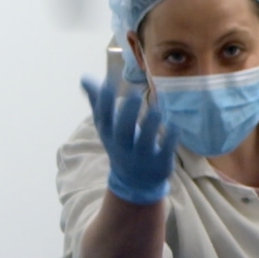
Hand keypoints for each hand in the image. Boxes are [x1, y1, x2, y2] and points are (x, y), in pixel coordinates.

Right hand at [83, 75, 176, 204]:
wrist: (134, 180)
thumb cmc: (120, 142)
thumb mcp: (106, 125)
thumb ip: (97, 101)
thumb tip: (84, 77)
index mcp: (109, 134)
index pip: (103, 118)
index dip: (104, 102)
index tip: (109, 83)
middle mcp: (123, 146)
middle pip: (122, 131)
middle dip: (128, 114)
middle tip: (135, 95)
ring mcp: (141, 157)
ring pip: (145, 143)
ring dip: (150, 126)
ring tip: (156, 109)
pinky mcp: (159, 163)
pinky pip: (165, 152)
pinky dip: (169, 140)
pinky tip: (174, 125)